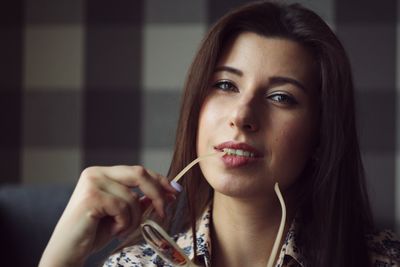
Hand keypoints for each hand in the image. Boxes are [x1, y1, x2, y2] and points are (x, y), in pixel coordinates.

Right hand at [39, 165, 177, 266]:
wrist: (68, 251)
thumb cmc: (93, 232)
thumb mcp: (122, 214)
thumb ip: (138, 201)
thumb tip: (163, 194)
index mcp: (103, 173)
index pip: (138, 171)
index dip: (159, 180)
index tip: (175, 190)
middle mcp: (96, 172)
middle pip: (139, 174)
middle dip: (157, 193)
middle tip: (164, 211)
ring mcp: (92, 182)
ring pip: (133, 197)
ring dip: (133, 219)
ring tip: (120, 230)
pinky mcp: (91, 196)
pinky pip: (123, 208)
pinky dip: (123, 223)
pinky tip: (112, 230)